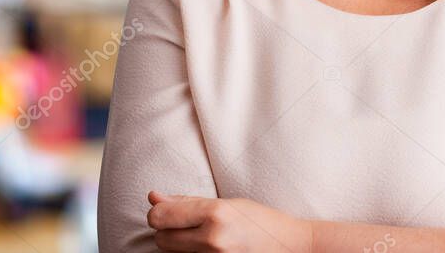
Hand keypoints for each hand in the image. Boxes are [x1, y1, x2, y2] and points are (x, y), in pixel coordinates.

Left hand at [146, 190, 311, 252]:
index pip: (161, 217)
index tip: (166, 212)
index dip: (159, 214)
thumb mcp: (227, 203)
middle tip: (189, 226)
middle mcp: (214, 239)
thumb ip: (187, 201)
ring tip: (203, 238)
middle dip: (169, 231)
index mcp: (216, 214)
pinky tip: (208, 249)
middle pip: (162, 239)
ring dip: (180, 245)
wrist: (290, 247)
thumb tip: (153, 197)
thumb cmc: (260, 221)